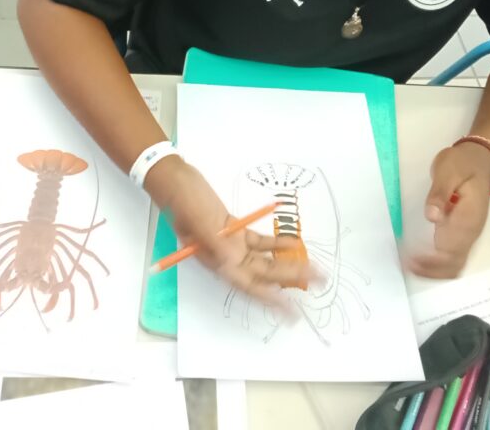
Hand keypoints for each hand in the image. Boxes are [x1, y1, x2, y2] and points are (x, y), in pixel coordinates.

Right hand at [144, 156, 314, 304]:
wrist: (173, 178)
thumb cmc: (182, 199)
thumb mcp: (198, 221)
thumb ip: (216, 243)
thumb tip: (233, 264)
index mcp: (214, 259)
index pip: (247, 285)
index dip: (268, 298)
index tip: (290, 309)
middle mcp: (223, 256)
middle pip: (262, 273)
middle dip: (289, 277)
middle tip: (317, 280)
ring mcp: (229, 243)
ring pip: (263, 259)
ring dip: (286, 262)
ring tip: (311, 267)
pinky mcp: (232, 228)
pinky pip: (259, 241)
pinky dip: (275, 242)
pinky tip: (293, 243)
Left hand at [409, 142, 489, 278]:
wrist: (480, 162)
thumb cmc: (462, 165)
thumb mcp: (447, 171)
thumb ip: (439, 193)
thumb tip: (432, 216)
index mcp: (468, 219)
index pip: (451, 250)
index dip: (431, 261)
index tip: (410, 260)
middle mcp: (471, 232)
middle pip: (454, 264)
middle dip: (430, 270)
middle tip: (404, 264)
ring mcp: (469, 235)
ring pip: (454, 265)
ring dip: (433, 271)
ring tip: (409, 265)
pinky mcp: (463, 234)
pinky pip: (453, 257)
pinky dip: (437, 264)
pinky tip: (420, 259)